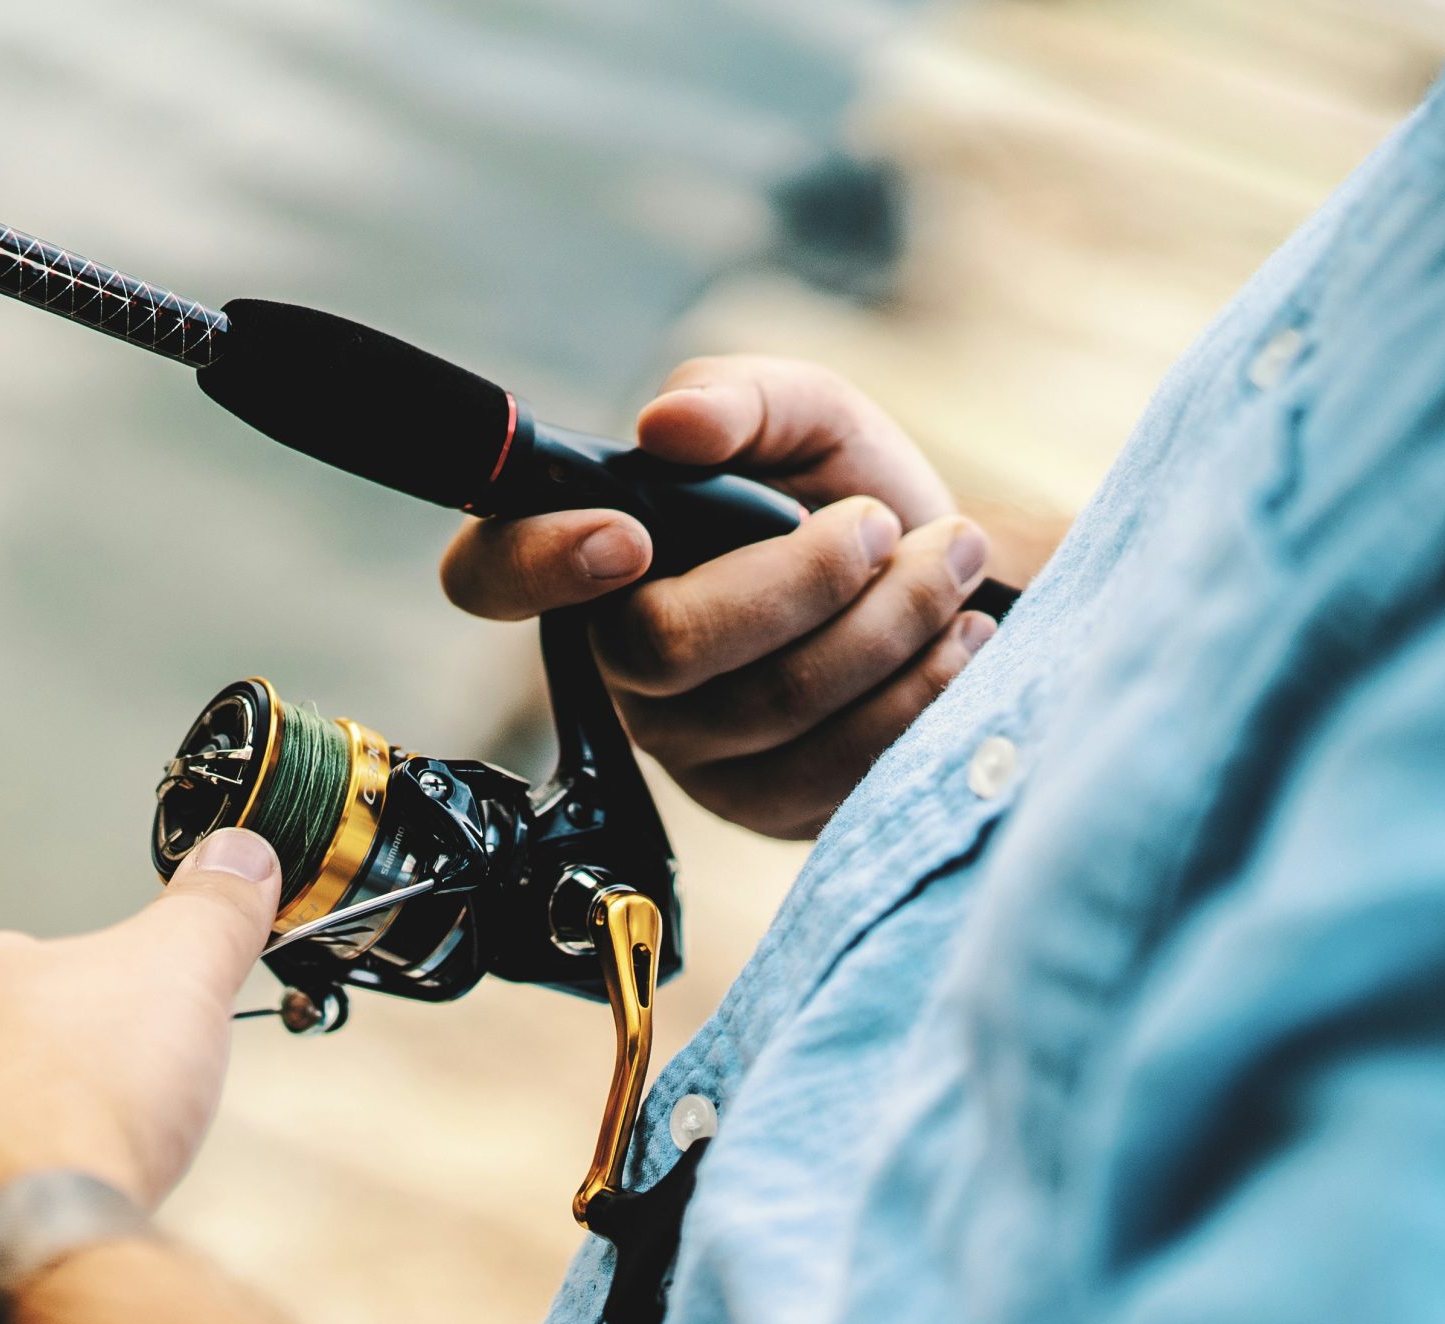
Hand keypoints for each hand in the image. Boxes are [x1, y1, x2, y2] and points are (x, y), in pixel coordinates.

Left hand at [0, 829, 280, 1323]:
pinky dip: (0, 1236)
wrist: (19, 1250)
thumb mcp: (180, 972)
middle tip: (120, 1122)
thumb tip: (243, 852)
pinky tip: (45, 1243)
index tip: (141, 1049)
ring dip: (27, 1166)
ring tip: (86, 1188)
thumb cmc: (83, 1097)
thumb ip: (211, 908)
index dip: (104, 1011)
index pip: (32, 971)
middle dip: (61, 1091)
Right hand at [440, 356, 999, 839]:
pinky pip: (836, 764)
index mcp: (590, 557)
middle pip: (663, 648)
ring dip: (890, 621)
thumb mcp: (804, 416)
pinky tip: (953, 638)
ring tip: (945, 561)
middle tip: (880, 524)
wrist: (946, 586)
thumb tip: (671, 423)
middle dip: (803, 579)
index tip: (630, 534)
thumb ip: (739, 397)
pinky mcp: (763, 804)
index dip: (536, 563)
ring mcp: (687, 747)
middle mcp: (618, 662)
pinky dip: (920, 687)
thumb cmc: (845, 497)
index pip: (490, 576)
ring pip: (771, 704)